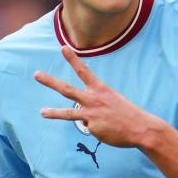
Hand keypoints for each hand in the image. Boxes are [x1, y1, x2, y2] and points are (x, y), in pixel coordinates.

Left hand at [35, 45, 162, 147]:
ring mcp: (91, 114)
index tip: (63, 47)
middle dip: (50, 81)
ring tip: (42, 112)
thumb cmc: (127, 114)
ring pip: (67, 113)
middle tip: (36, 74)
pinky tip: (107, 129)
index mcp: (100, 89)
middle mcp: (93, 99)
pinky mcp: (92, 128)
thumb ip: (96, 104)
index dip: (72, 59)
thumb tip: (83, 117)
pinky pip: (89, 128)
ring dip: (53, 112)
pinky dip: (97, 129)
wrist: (140, 128)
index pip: (83, 71)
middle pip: (67, 89)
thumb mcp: (113, 101)